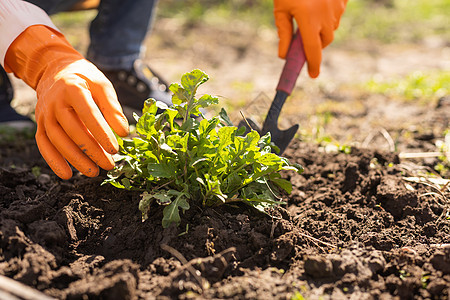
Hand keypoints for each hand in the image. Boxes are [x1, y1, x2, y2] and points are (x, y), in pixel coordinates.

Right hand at [5, 25, 128, 178]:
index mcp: (73, 89)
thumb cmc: (85, 80)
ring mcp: (45, 114)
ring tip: (93, 172)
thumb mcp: (102, 85)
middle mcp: (55, 102)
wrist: (56, 71)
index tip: (115, 149)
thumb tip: (123, 132)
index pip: (88, 114)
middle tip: (109, 165)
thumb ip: (113, 108)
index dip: (101, 133)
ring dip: (75, 160)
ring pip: (57, 141)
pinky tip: (67, 175)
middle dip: (92, 151)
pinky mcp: (40, 124)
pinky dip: (53, 161)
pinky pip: (44, 145)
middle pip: (73, 131)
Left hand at [274, 0, 347, 77]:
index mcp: (308, 17)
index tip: (313, 74)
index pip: (312, 49)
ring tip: (310, 12)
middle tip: (305, 37)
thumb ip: (284, 31)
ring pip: (332, 26)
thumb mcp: (282, 7)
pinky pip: (338, 12)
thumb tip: (284, 56)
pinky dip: (329, 13)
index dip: (313, 64)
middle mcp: (326, 14)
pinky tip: (319, 3)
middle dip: (316, 43)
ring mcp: (338, 5)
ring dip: (323, 27)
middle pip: (325, 41)